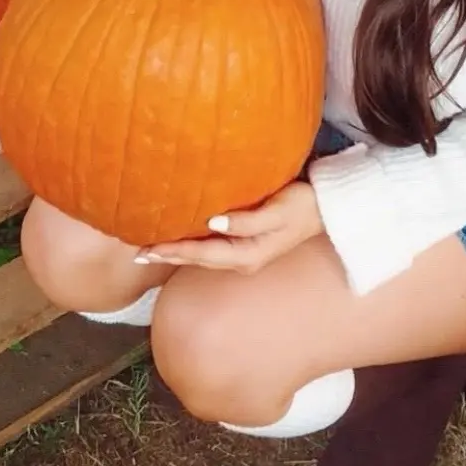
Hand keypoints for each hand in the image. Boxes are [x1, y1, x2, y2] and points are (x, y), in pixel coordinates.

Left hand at [134, 182, 323, 273]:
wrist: (327, 209)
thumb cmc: (304, 206)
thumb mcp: (278, 211)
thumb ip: (246, 220)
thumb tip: (212, 222)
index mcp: (247, 254)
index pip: (201, 254)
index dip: (173, 251)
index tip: (147, 249)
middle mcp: (242, 260)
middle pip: (198, 260)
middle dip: (169, 256)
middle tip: (138, 253)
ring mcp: (245, 254)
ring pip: (203, 256)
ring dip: (178, 252)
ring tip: (152, 249)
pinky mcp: (247, 244)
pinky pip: (212, 248)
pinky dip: (193, 245)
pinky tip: (183, 238)